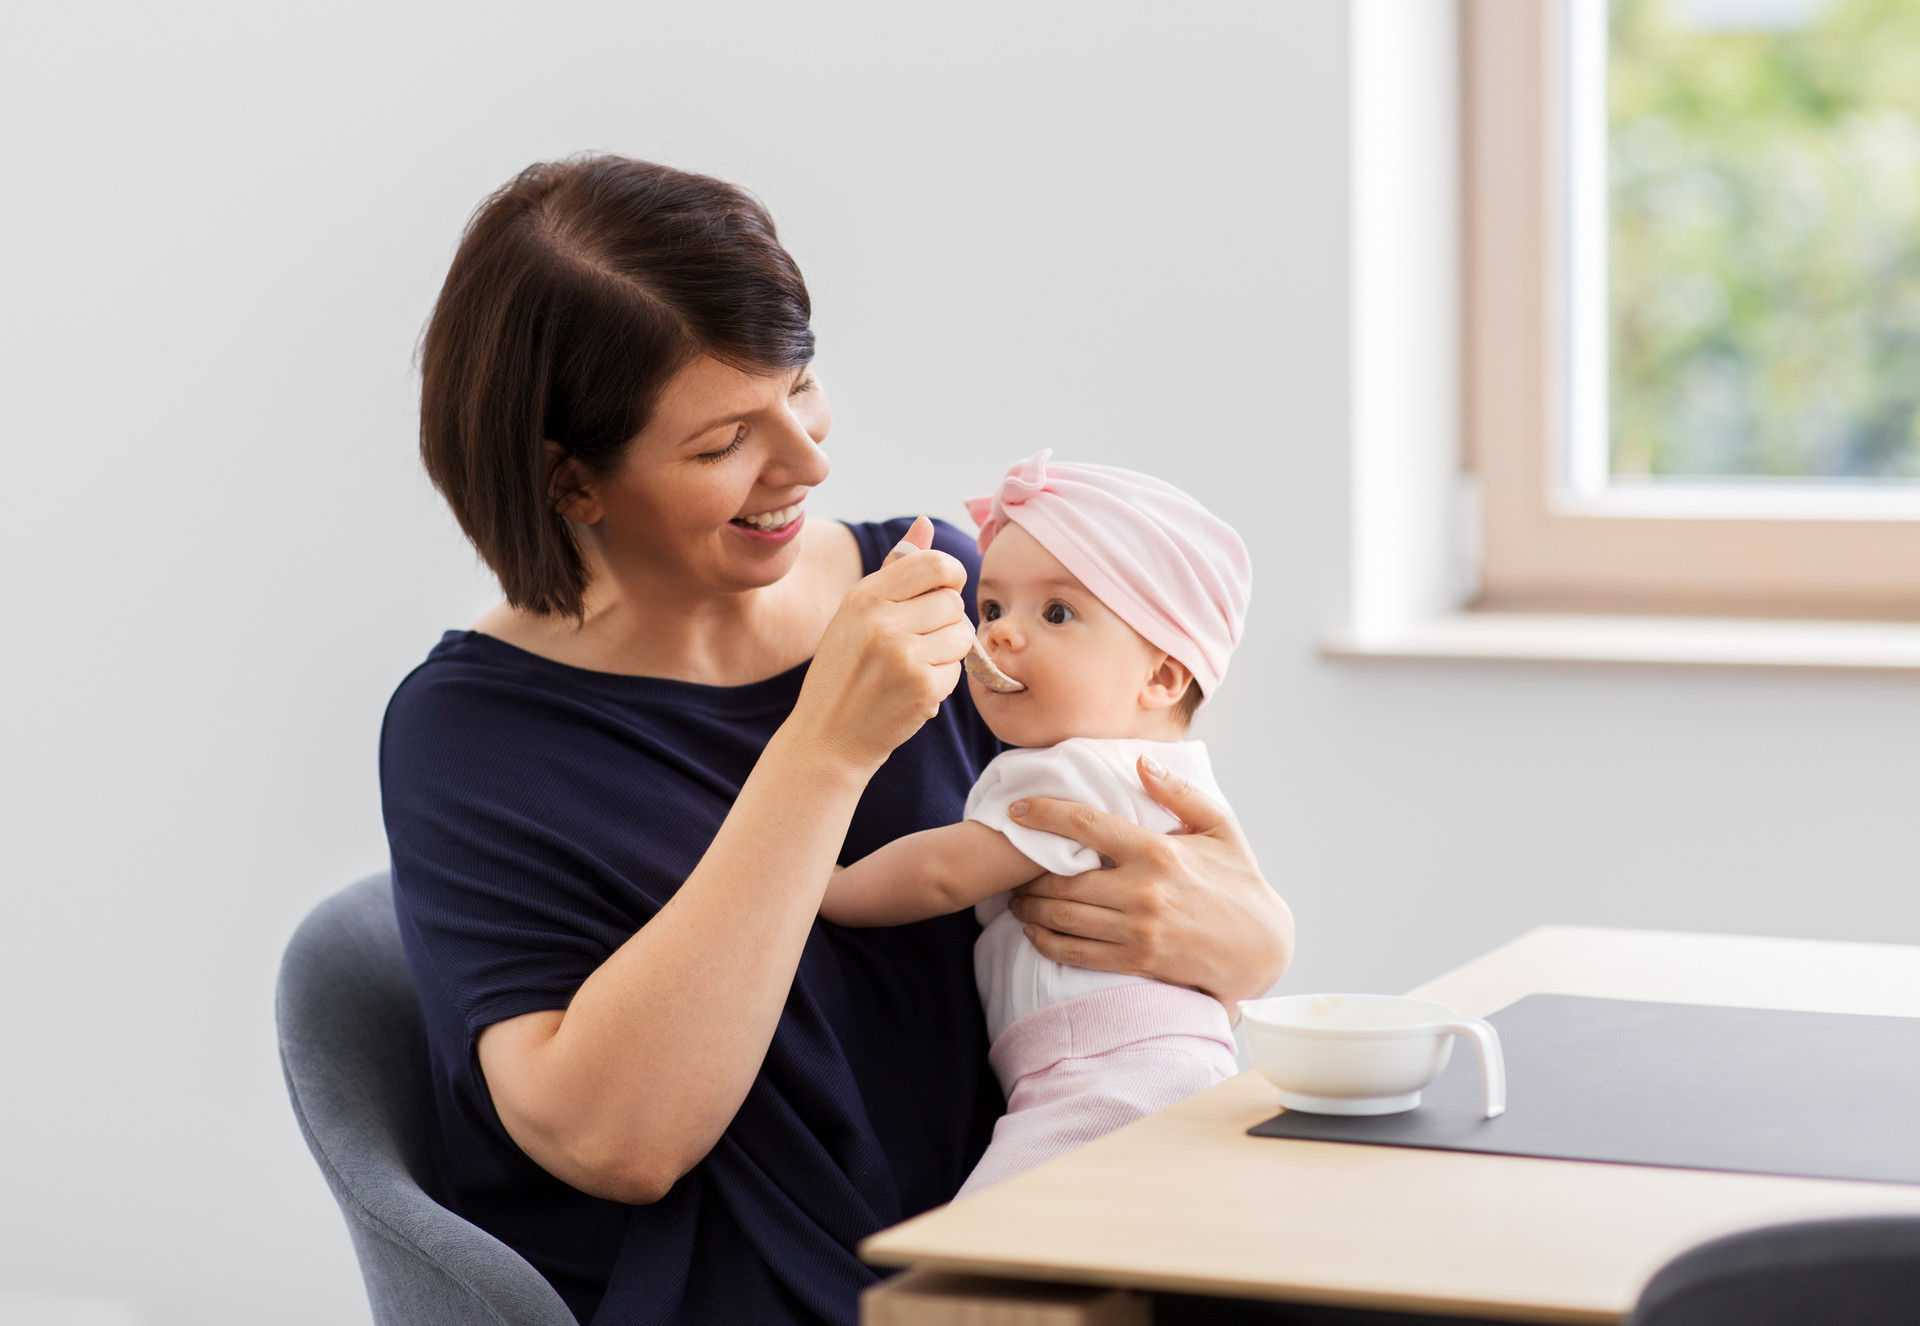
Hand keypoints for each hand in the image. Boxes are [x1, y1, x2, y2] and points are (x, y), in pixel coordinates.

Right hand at [790, 516, 973, 774]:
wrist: (828, 738)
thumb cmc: (843, 672)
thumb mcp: (855, 614)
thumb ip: (894, 570)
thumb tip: (925, 522)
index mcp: (863, 597)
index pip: (934, 564)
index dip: (949, 576)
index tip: (940, 593)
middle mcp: (882, 622)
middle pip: (953, 600)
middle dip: (946, 620)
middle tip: (919, 641)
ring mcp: (903, 656)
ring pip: (962, 634)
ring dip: (948, 651)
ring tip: (916, 664)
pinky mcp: (922, 688)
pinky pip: (958, 670)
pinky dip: (942, 681)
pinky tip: (913, 690)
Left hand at [1006, 754, 1293, 1008]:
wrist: (1262, 948)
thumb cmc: (1240, 883)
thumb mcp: (1221, 829)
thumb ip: (1179, 793)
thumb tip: (1141, 760)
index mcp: (1158, 852)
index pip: (1087, 826)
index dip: (1044, 815)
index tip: (1018, 810)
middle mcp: (1143, 891)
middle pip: (1063, 880)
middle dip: (1027, 874)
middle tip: (1012, 868)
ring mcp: (1138, 930)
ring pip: (1064, 918)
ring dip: (1030, 909)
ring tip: (1017, 900)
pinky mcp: (1138, 961)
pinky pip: (1078, 954)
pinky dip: (1048, 943)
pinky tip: (1035, 933)